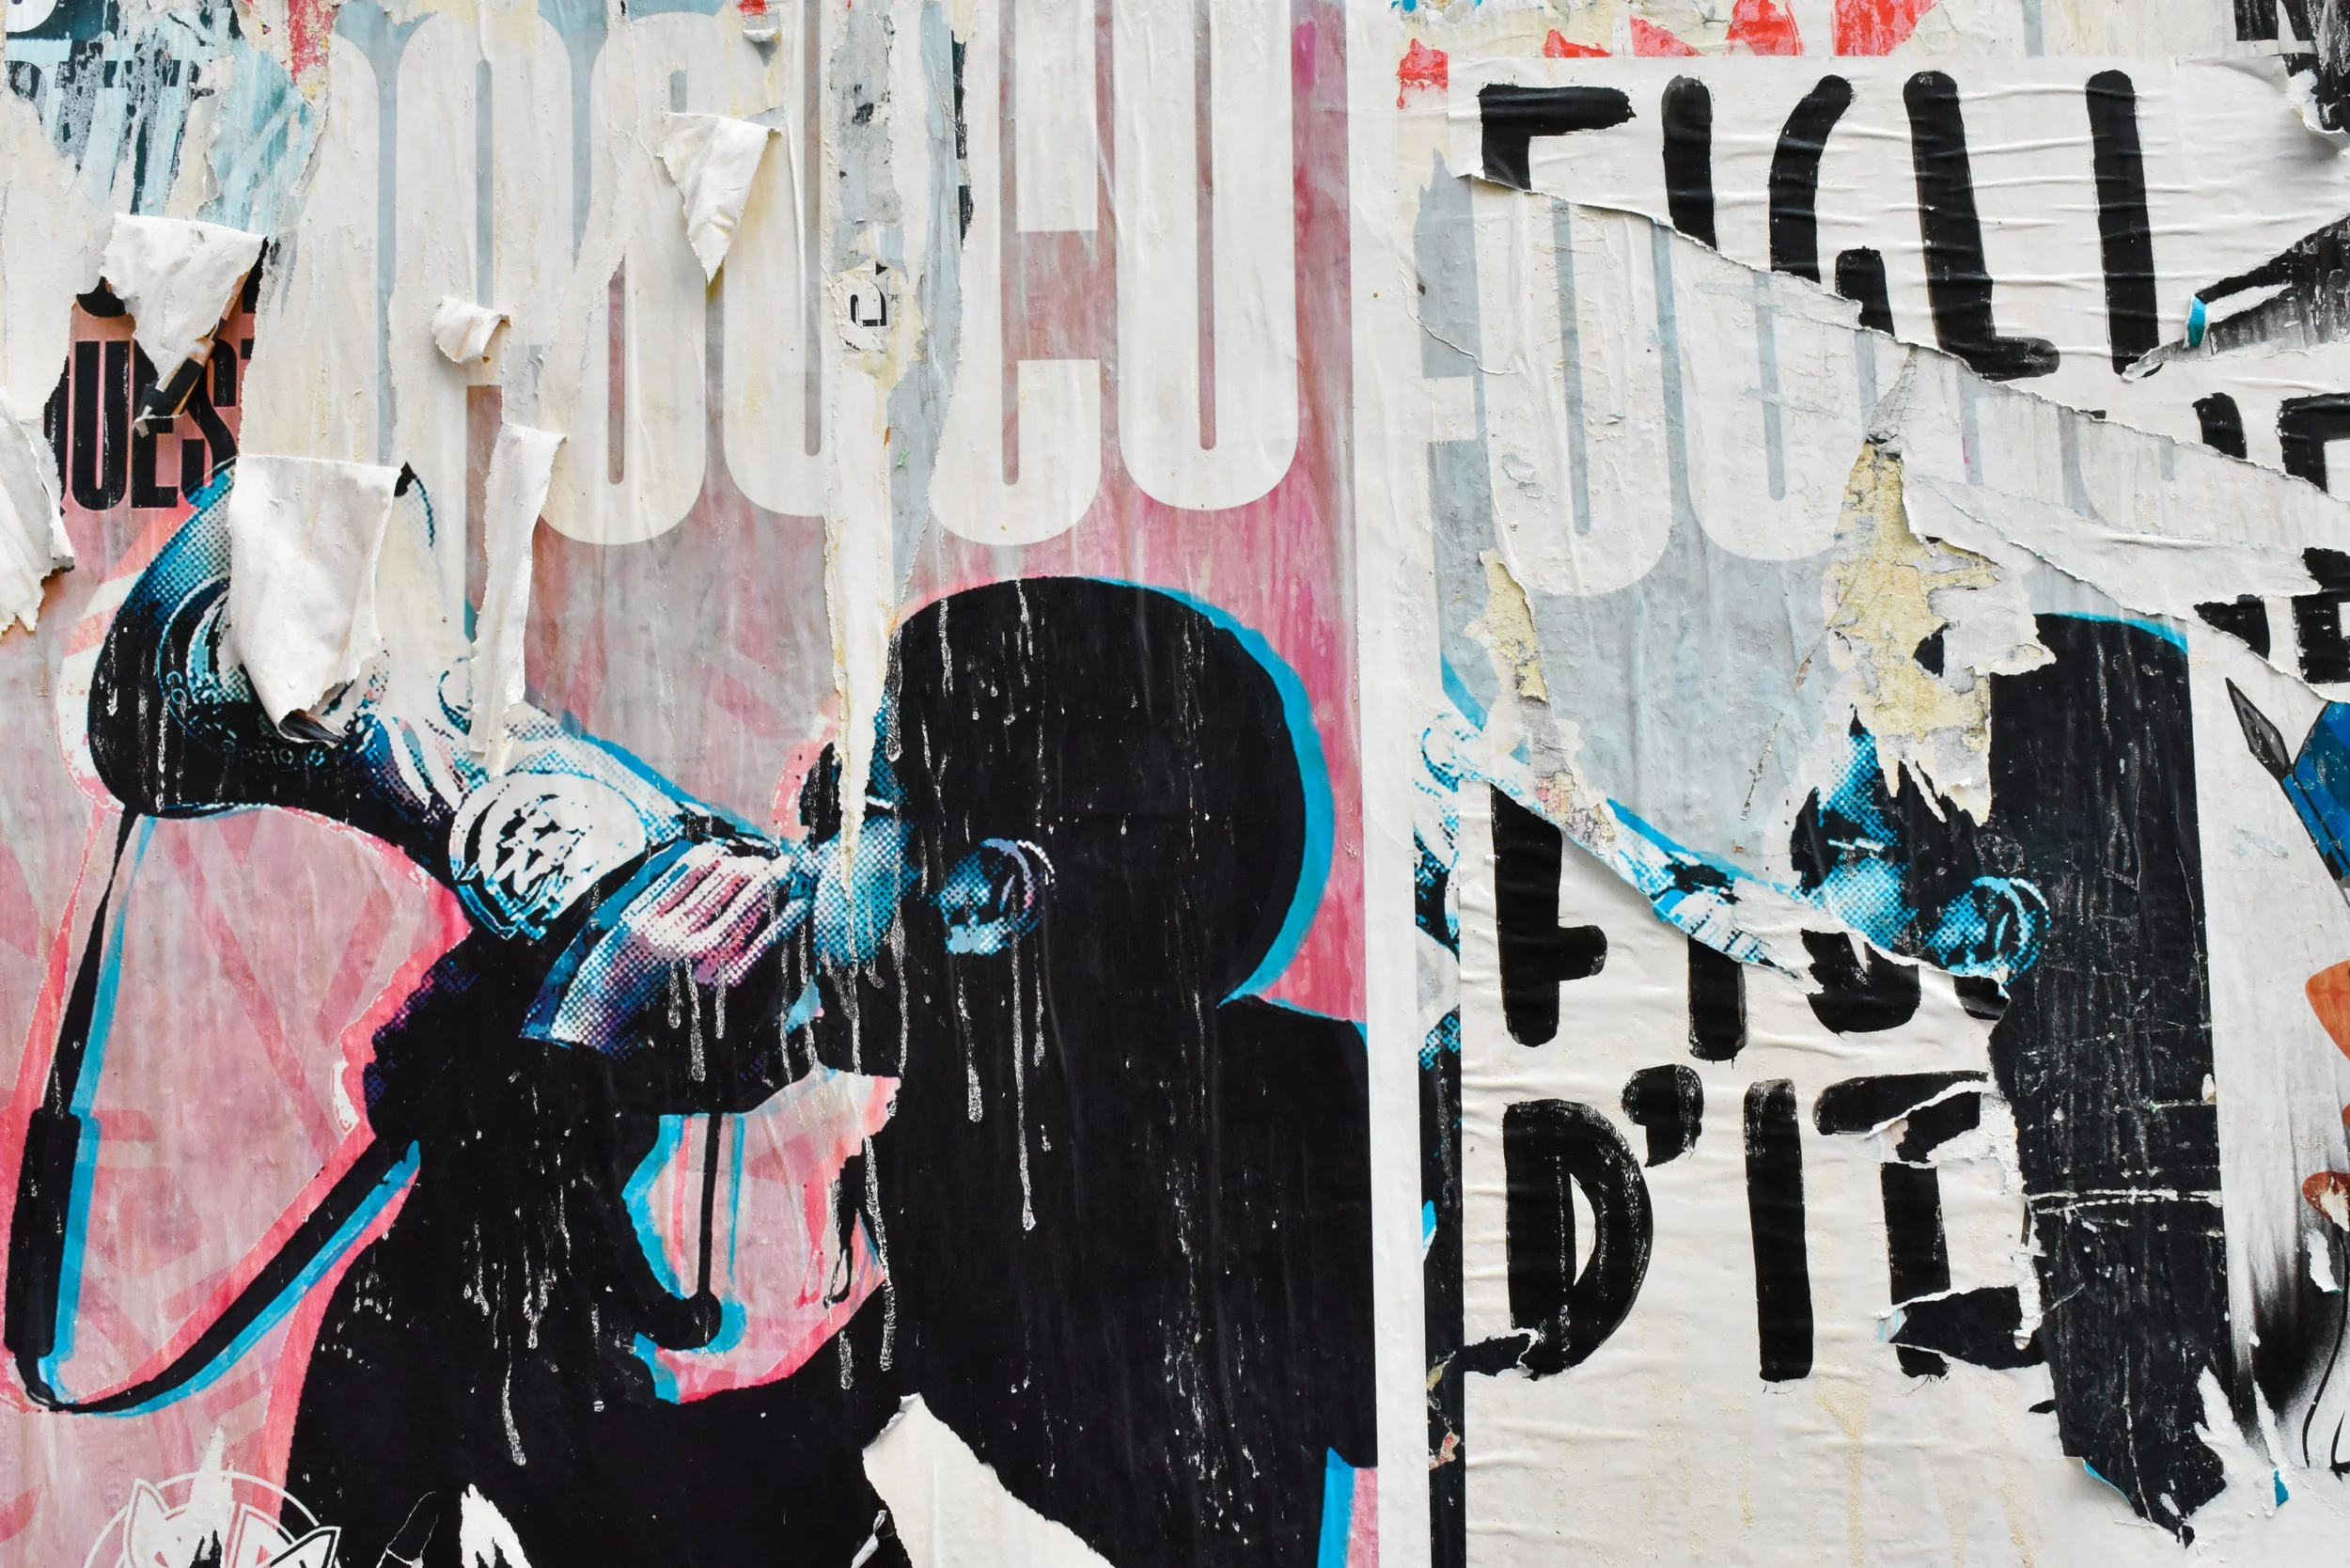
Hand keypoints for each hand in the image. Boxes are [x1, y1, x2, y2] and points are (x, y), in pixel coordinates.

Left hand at [525, 841, 813, 1077]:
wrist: (605, 1010)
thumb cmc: (662, 998)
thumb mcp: (704, 987)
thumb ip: (733, 962)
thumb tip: (765, 930)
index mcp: (714, 976)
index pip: (760, 936)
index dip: (781, 912)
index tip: (798, 898)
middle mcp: (693, 955)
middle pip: (740, 904)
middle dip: (764, 880)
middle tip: (779, 866)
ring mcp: (666, 935)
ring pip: (713, 887)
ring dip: (737, 867)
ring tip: (749, 861)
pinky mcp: (640, 921)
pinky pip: (679, 880)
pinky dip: (700, 862)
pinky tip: (714, 853)